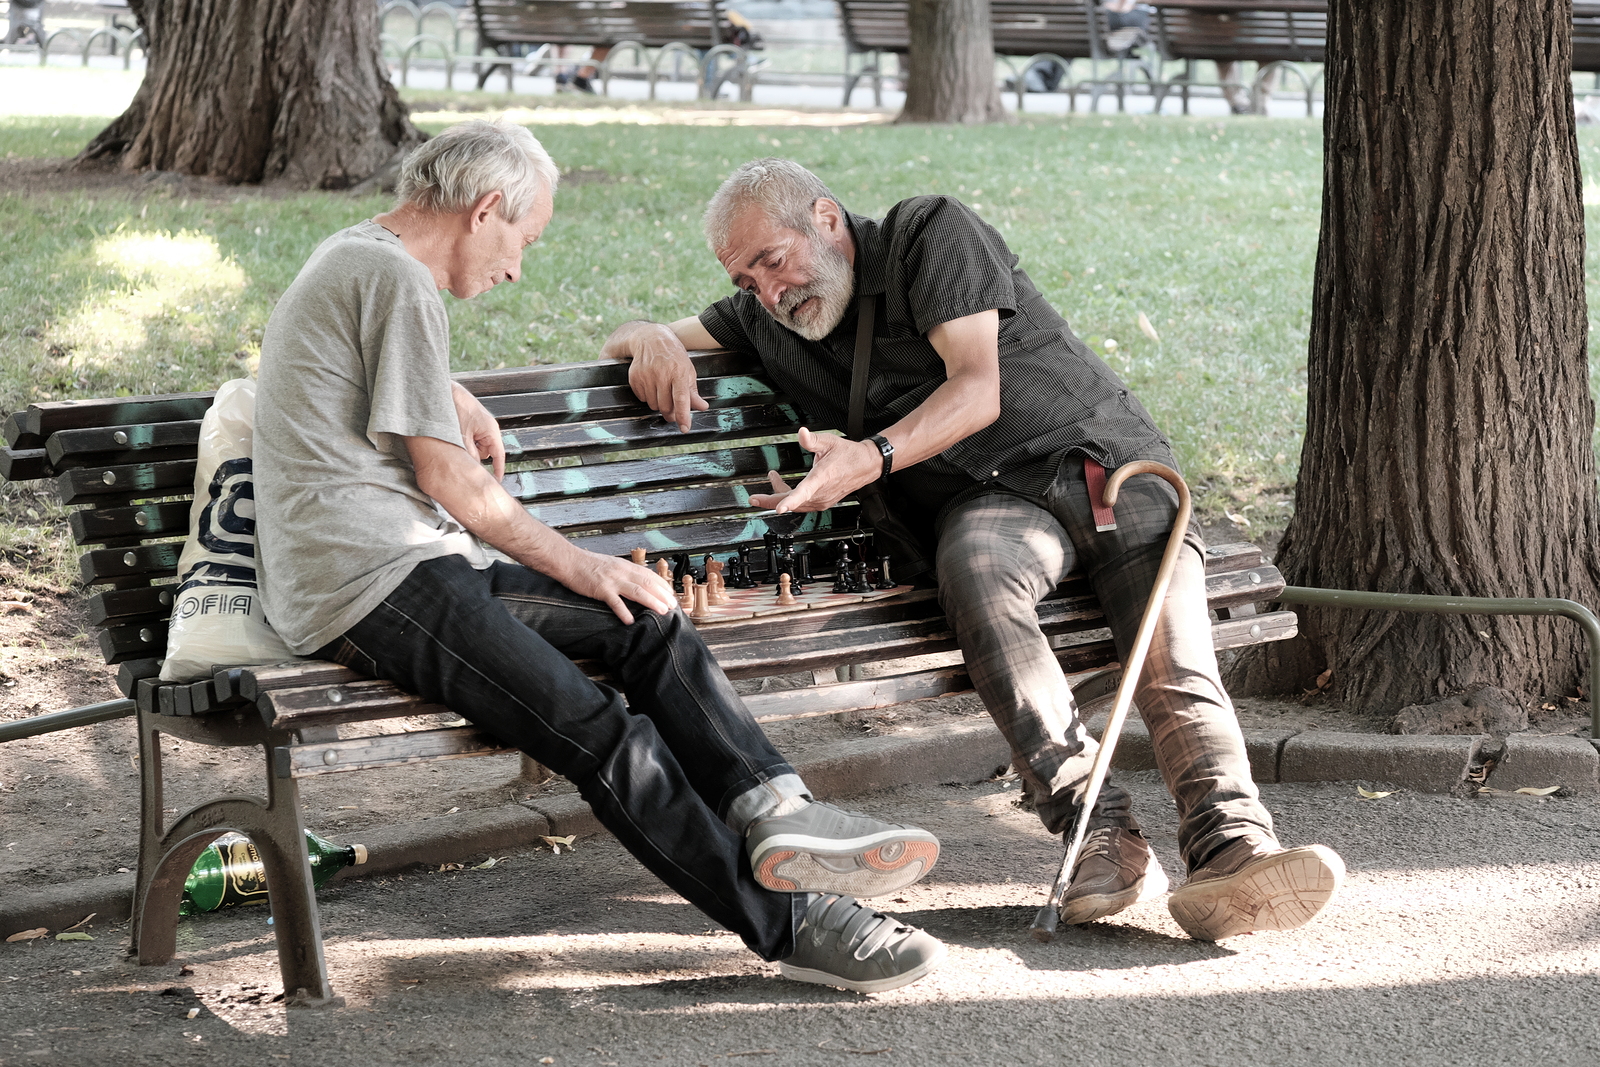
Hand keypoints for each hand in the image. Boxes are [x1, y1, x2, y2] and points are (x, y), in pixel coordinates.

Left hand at [451, 382, 505, 481]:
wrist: (444, 391)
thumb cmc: (455, 408)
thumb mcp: (461, 437)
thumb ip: (469, 455)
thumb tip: (471, 468)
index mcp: (491, 431)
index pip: (499, 456)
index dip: (498, 471)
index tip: (496, 482)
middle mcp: (489, 427)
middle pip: (486, 452)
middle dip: (475, 456)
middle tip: (462, 457)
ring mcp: (480, 424)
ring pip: (477, 445)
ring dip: (467, 447)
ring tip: (455, 440)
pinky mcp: (472, 421)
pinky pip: (472, 437)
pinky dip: (464, 440)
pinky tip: (453, 435)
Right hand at [559, 549, 678, 624]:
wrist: (569, 560)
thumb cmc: (588, 564)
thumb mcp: (611, 564)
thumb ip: (624, 572)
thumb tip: (636, 582)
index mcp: (625, 566)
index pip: (650, 575)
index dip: (663, 585)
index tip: (671, 595)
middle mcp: (622, 571)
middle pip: (648, 583)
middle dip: (663, 595)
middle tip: (673, 606)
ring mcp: (612, 580)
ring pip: (638, 591)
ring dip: (652, 602)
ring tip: (662, 611)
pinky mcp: (601, 589)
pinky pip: (615, 602)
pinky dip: (624, 612)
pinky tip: (631, 621)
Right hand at [609, 322, 707, 432]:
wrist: (650, 338)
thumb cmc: (673, 355)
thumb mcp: (687, 370)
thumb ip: (693, 391)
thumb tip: (702, 407)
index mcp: (678, 372)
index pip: (681, 398)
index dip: (683, 415)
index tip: (684, 428)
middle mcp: (661, 373)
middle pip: (665, 406)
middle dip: (670, 413)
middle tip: (673, 411)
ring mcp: (646, 375)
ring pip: (653, 405)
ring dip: (659, 404)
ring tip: (662, 391)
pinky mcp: (635, 377)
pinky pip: (642, 398)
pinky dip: (647, 397)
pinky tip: (652, 385)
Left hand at [748, 427, 881, 512]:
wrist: (866, 465)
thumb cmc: (849, 454)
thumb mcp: (829, 441)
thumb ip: (811, 440)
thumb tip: (801, 433)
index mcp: (822, 478)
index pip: (803, 492)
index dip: (790, 501)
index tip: (778, 508)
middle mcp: (822, 493)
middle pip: (792, 502)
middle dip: (770, 500)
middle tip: (753, 498)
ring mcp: (823, 500)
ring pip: (796, 505)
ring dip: (780, 496)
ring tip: (773, 480)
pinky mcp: (823, 502)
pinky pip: (802, 505)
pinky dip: (791, 499)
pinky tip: (785, 490)